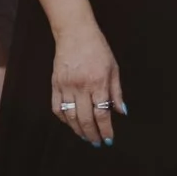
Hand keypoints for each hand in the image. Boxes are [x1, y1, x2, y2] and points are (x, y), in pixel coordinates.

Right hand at [48, 19, 124, 147]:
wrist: (75, 33)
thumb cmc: (98, 49)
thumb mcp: (113, 68)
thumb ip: (117, 92)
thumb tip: (121, 112)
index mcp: (98, 82)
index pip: (102, 113)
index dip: (105, 130)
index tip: (108, 139)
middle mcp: (81, 86)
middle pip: (85, 119)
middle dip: (92, 134)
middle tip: (96, 142)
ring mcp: (66, 86)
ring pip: (70, 117)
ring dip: (78, 130)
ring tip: (85, 136)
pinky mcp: (55, 84)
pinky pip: (57, 108)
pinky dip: (64, 119)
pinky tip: (70, 123)